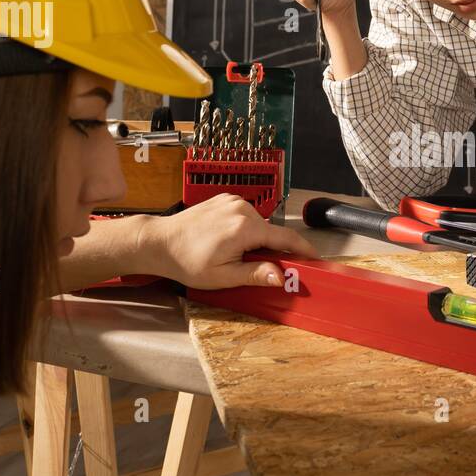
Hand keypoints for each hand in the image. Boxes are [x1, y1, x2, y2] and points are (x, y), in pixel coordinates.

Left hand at [136, 194, 318, 288]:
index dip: (304, 249)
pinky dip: (246, 231)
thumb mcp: (223, 276)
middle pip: (271, 232)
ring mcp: (233, 201)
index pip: (285, 238)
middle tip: (268, 270)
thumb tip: (281, 276)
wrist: (160, 242)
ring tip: (239, 258)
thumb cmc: (186, 261)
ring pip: (259, 224)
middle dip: (274, 250)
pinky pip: (246, 217)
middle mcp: (242, 208)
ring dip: (258, 241)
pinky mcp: (225, 199)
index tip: (315, 259)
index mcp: (245, 227)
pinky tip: (230, 244)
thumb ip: (255, 274)